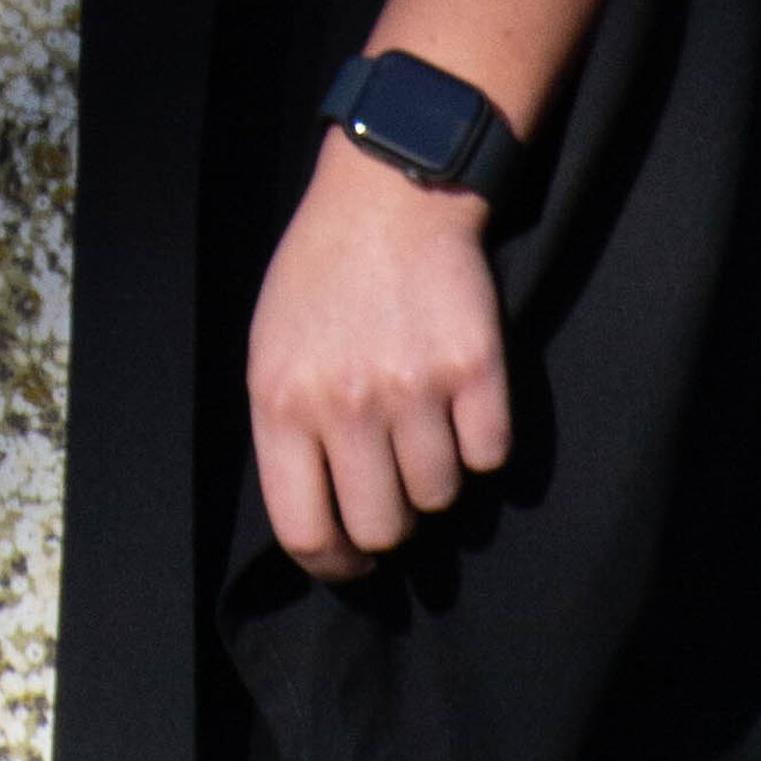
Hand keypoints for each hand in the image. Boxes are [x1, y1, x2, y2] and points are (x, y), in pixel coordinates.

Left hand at [246, 130, 512, 576]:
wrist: (387, 195)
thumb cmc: (321, 278)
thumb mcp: (271, 349)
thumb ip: (289, 435)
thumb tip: (321, 525)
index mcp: (281, 399)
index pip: (304, 530)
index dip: (332, 565)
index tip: (350, 561)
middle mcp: (346, 402)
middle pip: (382, 530)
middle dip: (390, 522)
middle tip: (391, 487)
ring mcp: (414, 388)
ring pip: (440, 498)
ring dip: (434, 472)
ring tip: (420, 419)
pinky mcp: (475, 372)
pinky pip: (489, 458)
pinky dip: (479, 440)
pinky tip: (457, 397)